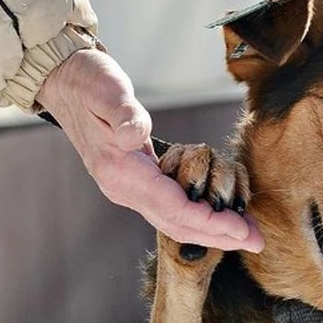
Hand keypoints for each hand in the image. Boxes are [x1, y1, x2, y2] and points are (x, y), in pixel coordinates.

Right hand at [36, 49, 263, 252]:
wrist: (63, 81)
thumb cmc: (89, 81)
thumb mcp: (106, 88)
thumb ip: (124, 113)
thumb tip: (136, 137)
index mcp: (121, 173)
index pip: (175, 209)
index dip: (212, 222)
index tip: (243, 229)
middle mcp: (124, 188)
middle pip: (179, 225)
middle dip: (220, 236)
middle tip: (258, 241)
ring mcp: (128, 188)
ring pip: (176, 221)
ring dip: (213, 232)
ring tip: (247, 235)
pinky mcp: (136, 182)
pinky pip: (172, 209)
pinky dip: (200, 217)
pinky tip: (222, 217)